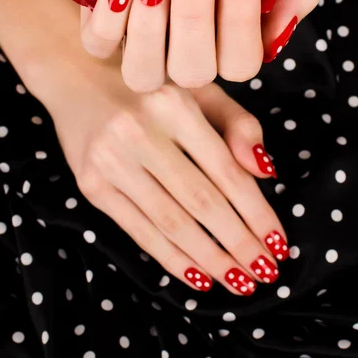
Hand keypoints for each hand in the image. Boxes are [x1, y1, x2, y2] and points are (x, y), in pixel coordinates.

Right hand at [38, 53, 288, 295]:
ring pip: (171, 223)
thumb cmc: (152, 89)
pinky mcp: (90, 184)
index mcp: (177, 106)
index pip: (227, 171)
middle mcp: (141, 132)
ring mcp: (111, 160)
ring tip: (239, 281)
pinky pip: (138, 230)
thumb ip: (239, 125)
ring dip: (210, 259)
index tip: (279, 243)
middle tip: (266, 272)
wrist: (77, 76)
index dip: (257, 213)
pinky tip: (197, 276)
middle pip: (202, 202)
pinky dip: (171, 258)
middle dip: (239, 244)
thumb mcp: (200, 92)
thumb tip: (266, 173)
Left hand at [80, 0, 319, 91]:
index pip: (240, 63)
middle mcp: (188, 39)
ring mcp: (144, 31)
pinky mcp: (104, 12)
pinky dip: (110, 17)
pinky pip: (98, 44)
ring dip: (151, 24)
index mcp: (231, 29)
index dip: (238, 24)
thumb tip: (277, 33)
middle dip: (194, 16)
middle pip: (193, 71)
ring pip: (143, 71)